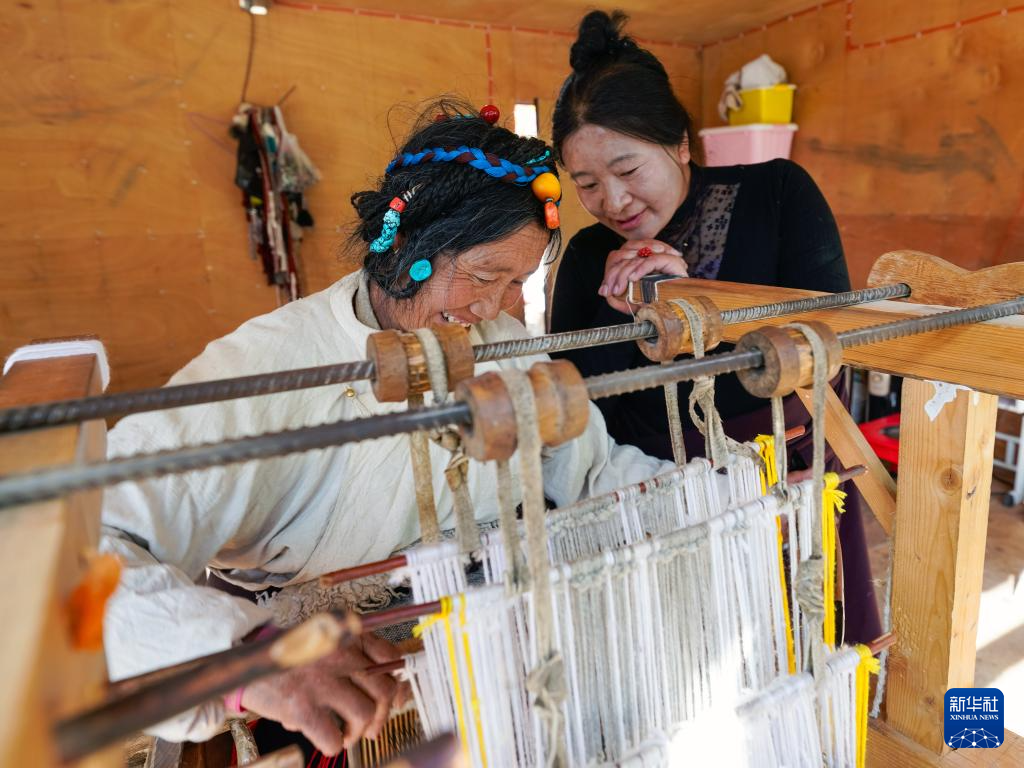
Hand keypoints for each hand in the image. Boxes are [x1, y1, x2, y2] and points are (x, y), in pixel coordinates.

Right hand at [241, 633, 407, 754]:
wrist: (244, 663)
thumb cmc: (291, 657)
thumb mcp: (326, 642)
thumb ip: (357, 657)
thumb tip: (394, 690)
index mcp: (346, 634)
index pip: (390, 656)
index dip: (397, 682)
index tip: (394, 697)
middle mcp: (338, 653)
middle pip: (385, 688)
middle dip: (384, 713)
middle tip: (372, 725)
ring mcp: (321, 680)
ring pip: (365, 713)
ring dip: (359, 730)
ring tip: (347, 734)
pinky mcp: (302, 706)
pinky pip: (334, 736)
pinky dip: (335, 744)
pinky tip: (329, 739)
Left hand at [599, 239, 687, 313]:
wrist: (681, 313)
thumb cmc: (660, 307)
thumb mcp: (634, 304)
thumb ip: (619, 300)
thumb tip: (606, 294)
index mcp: (642, 261)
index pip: (621, 257)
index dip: (611, 272)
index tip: (605, 290)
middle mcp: (651, 256)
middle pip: (625, 255)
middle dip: (614, 274)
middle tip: (611, 291)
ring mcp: (662, 256)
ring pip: (636, 257)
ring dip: (624, 273)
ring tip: (619, 289)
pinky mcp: (672, 260)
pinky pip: (652, 259)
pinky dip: (640, 269)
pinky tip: (633, 280)